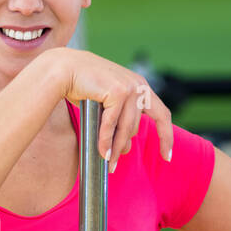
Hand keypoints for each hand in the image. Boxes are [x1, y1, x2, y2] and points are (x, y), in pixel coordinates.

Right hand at [45, 47, 173, 173]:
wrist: (64, 68)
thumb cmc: (84, 86)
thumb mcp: (109, 103)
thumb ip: (120, 120)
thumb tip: (125, 148)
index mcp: (141, 87)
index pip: (162, 115)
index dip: (166, 137)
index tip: (166, 157)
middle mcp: (139, 86)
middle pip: (136, 127)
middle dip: (123, 146)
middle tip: (114, 163)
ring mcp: (130, 88)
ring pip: (125, 128)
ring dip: (115, 147)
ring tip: (109, 163)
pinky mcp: (118, 91)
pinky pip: (112, 124)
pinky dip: (105, 140)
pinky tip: (103, 152)